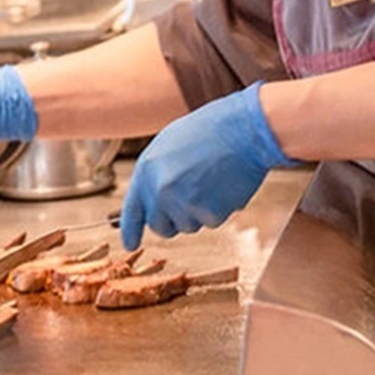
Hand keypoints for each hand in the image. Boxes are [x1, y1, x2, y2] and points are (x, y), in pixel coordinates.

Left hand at [120, 82, 291, 249]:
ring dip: (198, 212)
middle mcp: (160, 189)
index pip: (132, 209)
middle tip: (191, 200)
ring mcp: (183, 202)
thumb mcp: (169, 145)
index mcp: (147, 168)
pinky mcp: (208, 213)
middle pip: (159, 226)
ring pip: (187, 225)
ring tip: (211, 180)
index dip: (130, 230)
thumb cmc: (210, 132)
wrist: (245, 130)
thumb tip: (151, 200)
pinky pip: (210, 222)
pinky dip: (219, 210)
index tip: (130, 243)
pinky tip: (224, 186)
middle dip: (173, 221)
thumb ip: (155, 174)